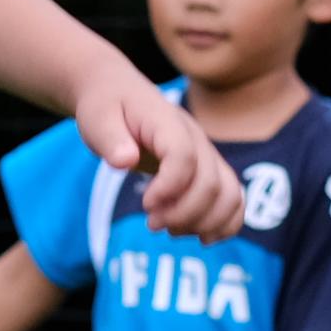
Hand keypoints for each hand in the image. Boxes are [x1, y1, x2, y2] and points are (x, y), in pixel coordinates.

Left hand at [88, 79, 244, 239]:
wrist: (119, 94)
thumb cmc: (106, 107)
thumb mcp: (97, 118)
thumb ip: (109, 139)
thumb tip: (125, 161)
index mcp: (167, 122)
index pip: (184, 157)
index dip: (169, 188)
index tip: (145, 204)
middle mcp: (196, 137)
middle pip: (210, 183)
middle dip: (182, 213)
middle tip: (152, 224)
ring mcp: (207, 154)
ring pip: (229, 194)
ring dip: (204, 222)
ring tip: (171, 230)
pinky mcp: (209, 169)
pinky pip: (234, 199)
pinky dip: (225, 223)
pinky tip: (200, 237)